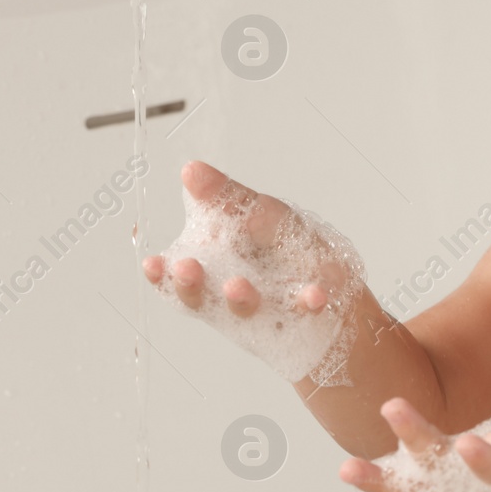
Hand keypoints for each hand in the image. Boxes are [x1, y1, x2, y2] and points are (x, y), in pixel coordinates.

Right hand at [142, 160, 366, 384]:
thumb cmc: (291, 249)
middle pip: (202, 294)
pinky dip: (306, 302)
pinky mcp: (297, 321)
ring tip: (237, 285)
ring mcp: (262, 311)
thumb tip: (190, 170)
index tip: (151, 263)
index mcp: (215, 266)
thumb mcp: (264, 213)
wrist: (338, 288)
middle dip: (191, 284)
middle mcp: (230, 291)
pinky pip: (300, 313)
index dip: (163, 271)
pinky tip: (314, 294)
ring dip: (239, 297)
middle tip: (187, 268)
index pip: (180, 271)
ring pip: (242, 308)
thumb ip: (227, 199)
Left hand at [340, 371, 490, 491]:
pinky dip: (377, 484)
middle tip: (392, 407)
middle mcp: (479, 487)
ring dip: (381, 482)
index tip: (468, 444)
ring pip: (414, 491)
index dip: (484, 459)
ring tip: (345, 469)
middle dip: (417, 439)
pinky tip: (346, 469)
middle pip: (443, 471)